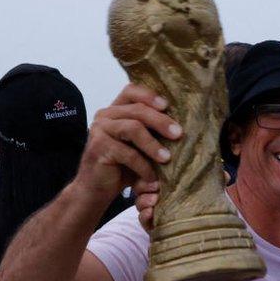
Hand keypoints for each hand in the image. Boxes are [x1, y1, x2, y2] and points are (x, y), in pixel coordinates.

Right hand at [76, 84, 180, 204]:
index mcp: (116, 110)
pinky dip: (143, 166)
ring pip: (133, 128)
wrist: (97, 189)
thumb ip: (153, 133)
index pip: (131, 91)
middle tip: (178, 134)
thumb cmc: (123, 166)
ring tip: (167, 158)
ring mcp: (100, 130)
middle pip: (137, 110)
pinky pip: (127, 153)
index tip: (168, 106)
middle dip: (161, 121)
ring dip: (153, 144)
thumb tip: (181, 128)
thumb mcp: (141, 147)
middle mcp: (106, 115)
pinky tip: (151, 178)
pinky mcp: (99, 147)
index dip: (149, 96)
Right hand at [136, 170, 229, 232]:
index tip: (161, 172)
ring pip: (140, 201)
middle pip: (142, 186)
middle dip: (146, 185)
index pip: (154, 174)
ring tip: (154, 200)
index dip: (153, 171)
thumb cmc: (198, 209)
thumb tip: (226, 175)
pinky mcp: (150, 225)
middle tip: (156, 186)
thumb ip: (212, 184)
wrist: (197, 236)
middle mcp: (156, 196)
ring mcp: (151, 210)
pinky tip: (151, 213)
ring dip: (145, 199)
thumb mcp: (204, 195)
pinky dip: (145, 215)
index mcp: (166, 185)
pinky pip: (142, 219)